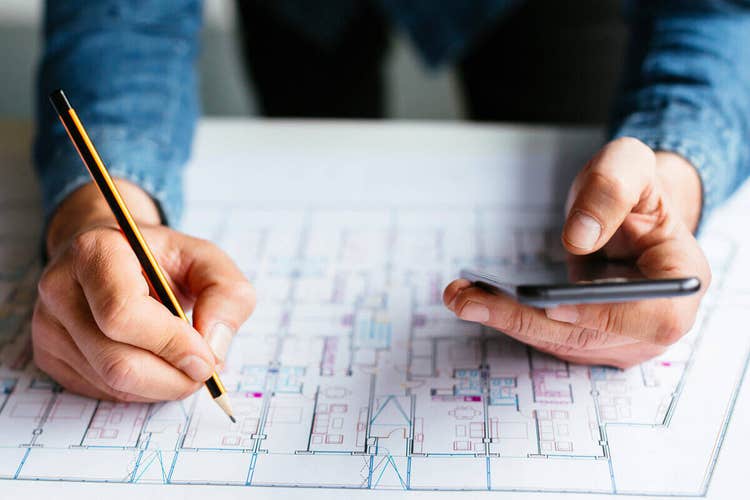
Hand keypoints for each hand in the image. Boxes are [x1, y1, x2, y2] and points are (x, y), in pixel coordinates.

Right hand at [32, 181, 254, 400]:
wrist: (117, 257)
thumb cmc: (163, 259)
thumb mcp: (207, 260)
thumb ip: (227, 295)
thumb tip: (213, 347)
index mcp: (96, 251)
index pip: (123, 314)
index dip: (171, 344)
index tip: (206, 357)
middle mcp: (60, 288)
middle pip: (116, 361)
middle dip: (172, 378)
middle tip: (204, 372)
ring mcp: (48, 325)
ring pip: (111, 383)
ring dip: (162, 386)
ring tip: (184, 363)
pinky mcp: (49, 355)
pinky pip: (102, 392)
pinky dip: (141, 389)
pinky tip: (155, 362)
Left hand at [443, 138, 710, 368]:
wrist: (629, 213)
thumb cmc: (635, 188)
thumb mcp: (629, 165)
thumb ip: (612, 190)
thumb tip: (579, 238)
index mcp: (681, 280)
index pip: (650, 317)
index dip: (603, 316)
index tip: (554, 304)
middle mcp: (658, 321)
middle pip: (590, 336)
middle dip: (526, 319)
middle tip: (469, 299)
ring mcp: (624, 338)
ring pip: (561, 342)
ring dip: (508, 322)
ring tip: (458, 295)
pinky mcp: (592, 339)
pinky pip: (549, 337)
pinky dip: (511, 319)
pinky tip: (475, 298)